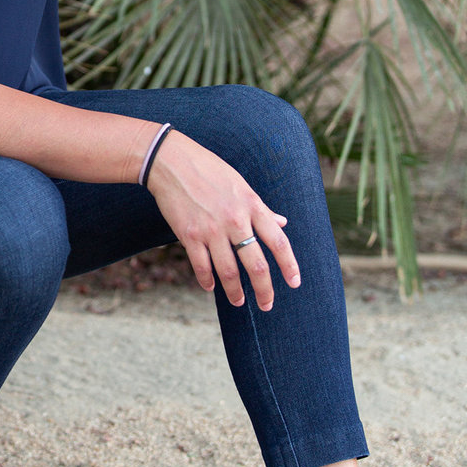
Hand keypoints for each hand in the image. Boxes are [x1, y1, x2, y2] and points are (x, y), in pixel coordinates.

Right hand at [145, 131, 300, 310]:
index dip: (289, 265)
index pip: (278, 242)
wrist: (171, 162)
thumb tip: (282, 223)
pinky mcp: (189, 234)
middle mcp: (235, 220)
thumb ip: (262, 208)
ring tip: (238, 302)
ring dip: (235, 291)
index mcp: (251, 205)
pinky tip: (211, 287)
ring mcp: (211, 229)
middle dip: (264, 289)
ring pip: (228, 271)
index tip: (294, 282)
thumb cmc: (209, 170)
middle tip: (267, 304)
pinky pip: (201, 265)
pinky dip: (207, 280)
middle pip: (256, 264)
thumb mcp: (241, 184)